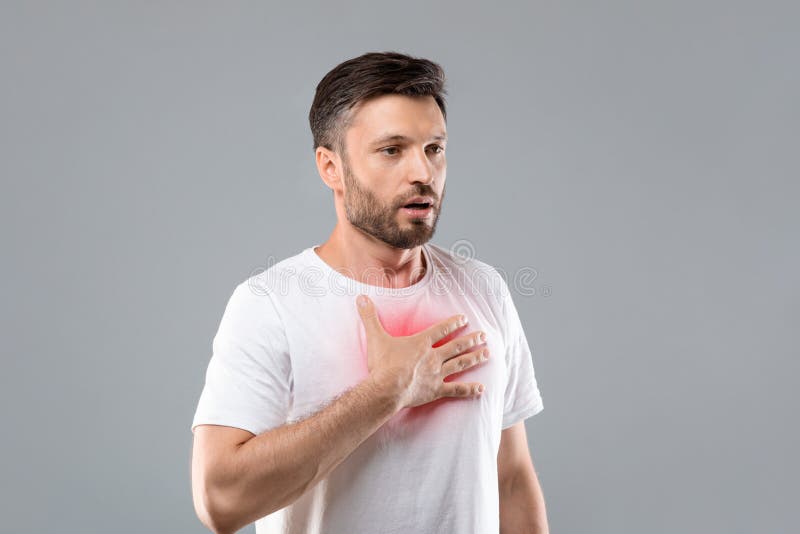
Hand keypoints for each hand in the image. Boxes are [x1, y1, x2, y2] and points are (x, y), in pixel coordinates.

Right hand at [356, 294, 488, 408]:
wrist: (386, 389)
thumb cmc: (381, 364)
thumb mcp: (375, 337)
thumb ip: (369, 317)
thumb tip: (360, 298)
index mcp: (421, 343)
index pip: (441, 330)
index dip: (453, 323)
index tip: (465, 319)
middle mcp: (433, 356)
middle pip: (456, 346)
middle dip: (471, 340)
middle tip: (484, 335)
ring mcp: (437, 374)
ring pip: (461, 364)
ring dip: (475, 358)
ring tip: (487, 354)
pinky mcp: (436, 391)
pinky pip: (456, 389)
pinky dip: (469, 389)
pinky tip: (481, 389)